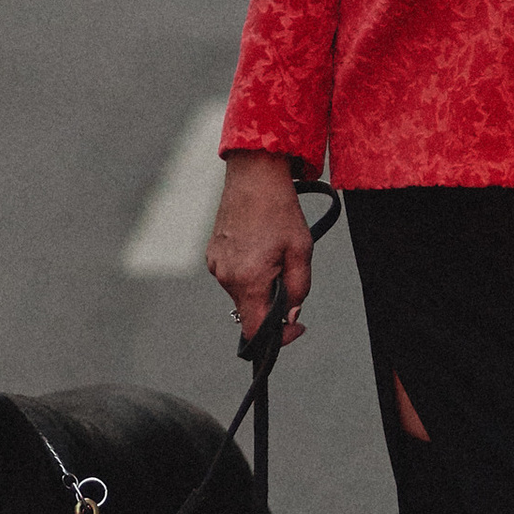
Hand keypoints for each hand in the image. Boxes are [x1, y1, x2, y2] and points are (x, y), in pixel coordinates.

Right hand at [207, 152, 312, 345]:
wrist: (254, 175)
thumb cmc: (280, 210)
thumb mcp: (302, 251)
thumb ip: (298, 290)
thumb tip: (291, 315)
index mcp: (248, 279)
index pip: (254, 331)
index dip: (278, 338)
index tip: (296, 326)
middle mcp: (225, 277)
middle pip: (250, 312)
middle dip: (273, 304)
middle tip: (289, 274)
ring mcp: (215, 265)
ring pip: (242, 294)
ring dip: (260, 286)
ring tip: (273, 253)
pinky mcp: (212, 255)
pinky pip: (233, 276)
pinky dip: (248, 272)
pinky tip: (259, 247)